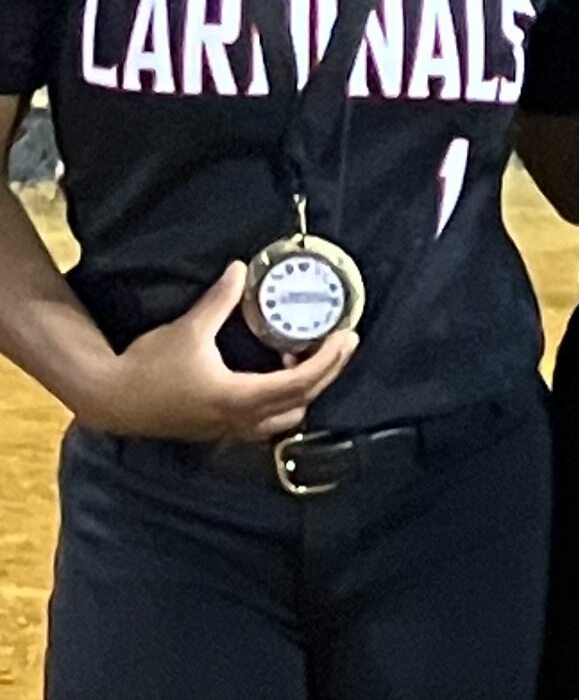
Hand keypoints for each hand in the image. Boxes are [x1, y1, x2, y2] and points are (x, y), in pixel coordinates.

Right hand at [75, 263, 358, 441]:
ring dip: (305, 390)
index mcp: (239, 396)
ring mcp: (231, 430)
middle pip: (304, 401)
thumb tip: (239, 269)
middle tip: (341, 344)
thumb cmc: (148, 365)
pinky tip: (275, 375)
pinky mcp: (220, 431)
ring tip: (302, 357)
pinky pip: (267, 422)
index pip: (301, 382)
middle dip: (328, 372)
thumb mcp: (187, 329)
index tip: (346, 337)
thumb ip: (219, 301)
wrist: (111, 398)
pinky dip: (283, 401)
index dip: (329, 360)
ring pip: (287, 418)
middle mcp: (242, 419)